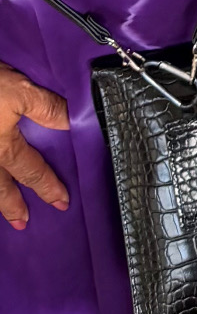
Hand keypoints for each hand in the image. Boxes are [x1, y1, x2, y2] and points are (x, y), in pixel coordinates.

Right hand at [0, 61, 69, 229]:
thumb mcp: (19, 89)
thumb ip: (45, 108)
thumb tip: (72, 123)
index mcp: (3, 148)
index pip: (32, 172)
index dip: (48, 187)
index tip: (63, 202)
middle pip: (0, 188)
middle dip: (12, 206)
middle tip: (23, 223)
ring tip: (1, 213)